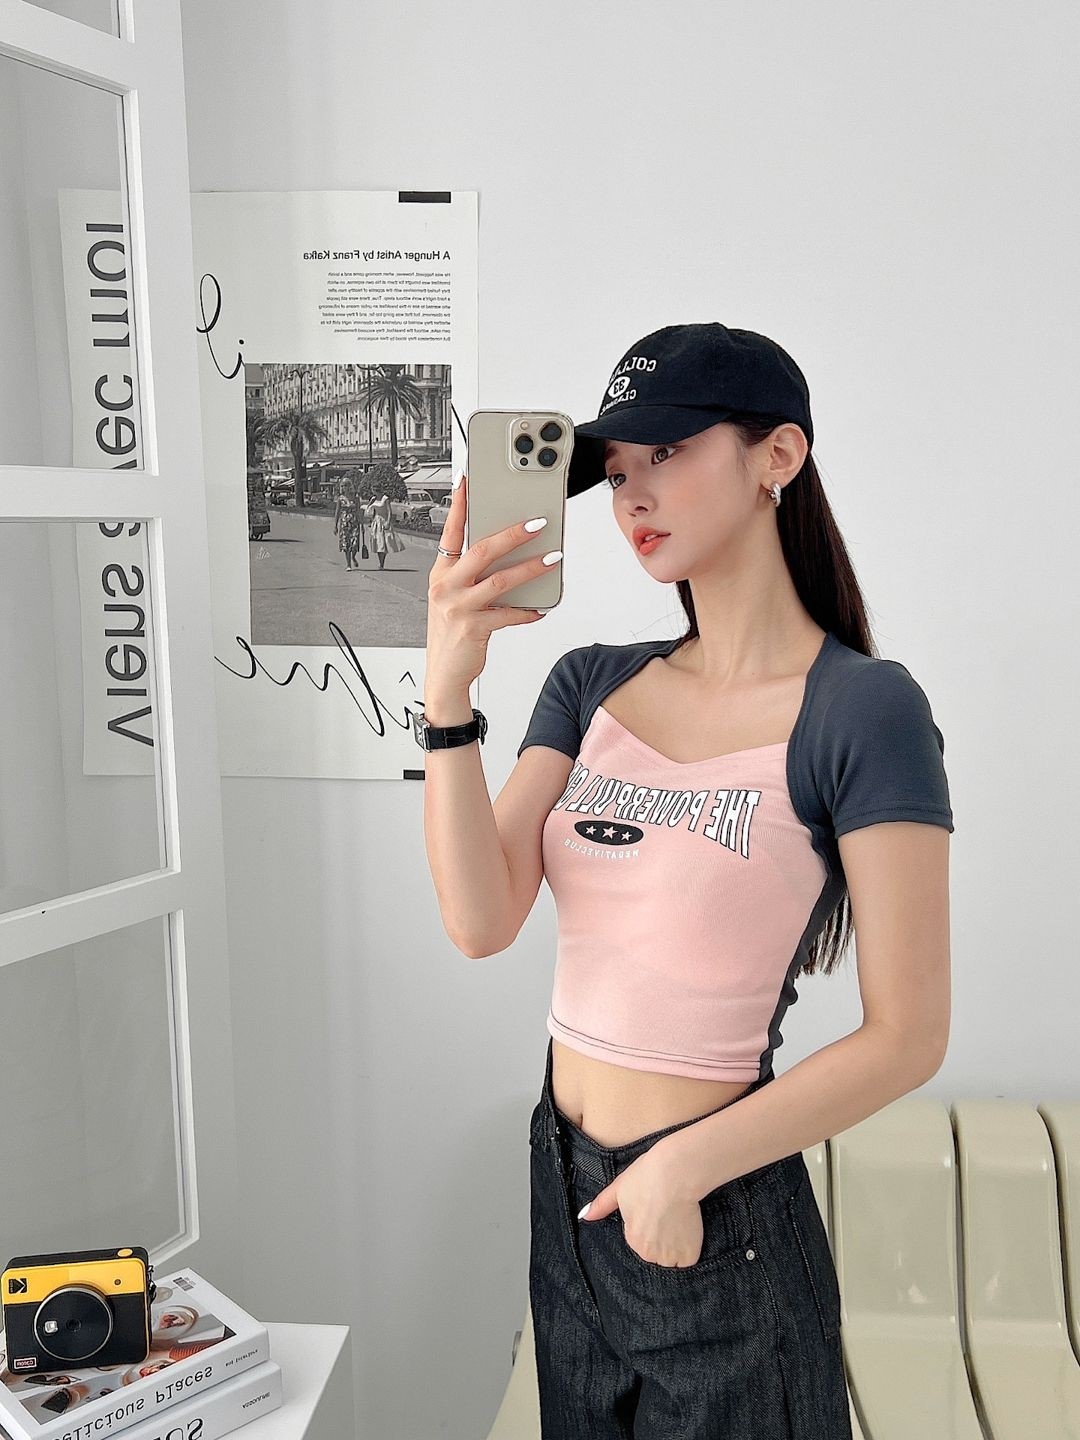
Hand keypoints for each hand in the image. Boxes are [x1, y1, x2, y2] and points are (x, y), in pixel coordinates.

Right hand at [425, 473, 556, 694]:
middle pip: (482, 550)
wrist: (444, 673)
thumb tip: (508, 556)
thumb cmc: (452, 633)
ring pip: (500, 579)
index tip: (468, 481)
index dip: (459, 505)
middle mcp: (446, 586)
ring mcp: (458, 606)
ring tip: (553, 558)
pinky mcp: (473, 627)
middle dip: (513, 534)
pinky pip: (508, 613)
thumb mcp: (453, 599)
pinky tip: (540, 609)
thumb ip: (472, 576)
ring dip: (530, 568)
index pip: (450, 532)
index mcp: (440, 573)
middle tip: (538, 522)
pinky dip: (527, 610)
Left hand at [577, 1141, 704, 1267]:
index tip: (654, 1212)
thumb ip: (601, 1205)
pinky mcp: (689, 1254)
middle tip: (667, 1216)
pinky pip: (688, 1260)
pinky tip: (688, 1229)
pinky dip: (689, 1249)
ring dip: (675, 1247)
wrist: (676, 1173)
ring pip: (671, 1258)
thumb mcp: (619, 1188)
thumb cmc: (646, 1176)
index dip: (648, 1226)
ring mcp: (669, 1255)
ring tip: (678, 1222)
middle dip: (661, 1240)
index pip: (639, 1241)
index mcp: (631, 1239)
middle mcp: (648, 1252)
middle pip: (655, 1253)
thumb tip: (584, 1216)